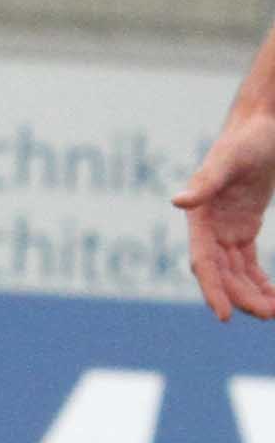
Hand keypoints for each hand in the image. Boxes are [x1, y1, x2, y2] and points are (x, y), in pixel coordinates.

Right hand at [175, 112, 274, 321]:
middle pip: (221, 274)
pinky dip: (259, 280)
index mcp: (199, 216)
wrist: (262, 126)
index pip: (203, 262)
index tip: (225, 316)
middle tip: (270, 314)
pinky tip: (273, 295)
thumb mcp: (227, 160)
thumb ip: (204, 182)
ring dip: (252, 294)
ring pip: (235, 274)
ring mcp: (225, 230)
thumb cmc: (246, 140)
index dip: (212, 289)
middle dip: (241, 297)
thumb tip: (177, 202)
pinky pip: (248, 264)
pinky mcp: (242, 229)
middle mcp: (209, 228)